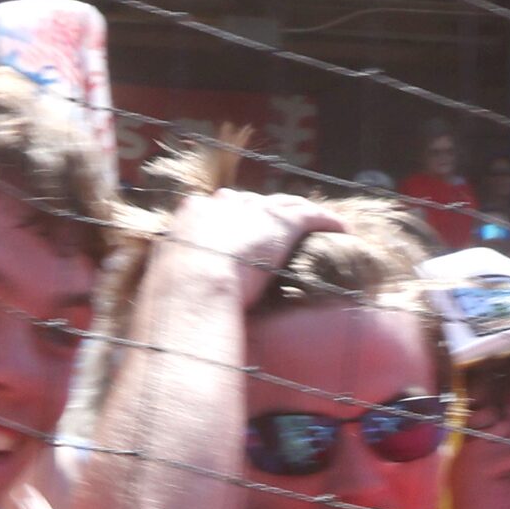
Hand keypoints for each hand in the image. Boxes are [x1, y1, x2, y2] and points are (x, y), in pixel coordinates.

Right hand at [169, 189, 345, 308]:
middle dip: (266, 212)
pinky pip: (310, 216)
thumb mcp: (168, 281)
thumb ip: (174, 281)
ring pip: (284, 205)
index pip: (217, 209)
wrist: (192, 285)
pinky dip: (327, 220)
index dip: (231, 220)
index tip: (239, 232)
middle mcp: (223, 204)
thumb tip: (167, 305)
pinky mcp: (281, 223)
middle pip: (252, 202)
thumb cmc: (174, 294)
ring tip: (316, 224)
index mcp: (193, 214)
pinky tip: (342, 229)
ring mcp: (253, 211)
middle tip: (278, 227)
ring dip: (300, 214)